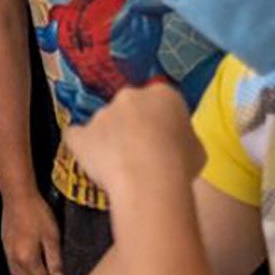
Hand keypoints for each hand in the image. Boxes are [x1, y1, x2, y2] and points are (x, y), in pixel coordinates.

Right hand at [0, 188, 64, 274]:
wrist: (18, 196)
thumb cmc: (37, 214)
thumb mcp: (52, 236)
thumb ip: (54, 259)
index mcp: (27, 258)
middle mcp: (14, 258)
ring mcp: (8, 251)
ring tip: (43, 271)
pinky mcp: (5, 244)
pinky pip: (12, 265)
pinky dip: (22, 268)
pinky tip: (31, 259)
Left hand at [64, 82, 203, 204]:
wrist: (148, 180)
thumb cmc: (180, 165)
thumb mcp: (197, 149)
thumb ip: (182, 138)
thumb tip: (176, 143)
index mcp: (163, 95)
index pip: (162, 101)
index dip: (162, 121)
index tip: (165, 138)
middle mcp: (129, 97)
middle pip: (130, 108)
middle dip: (134, 126)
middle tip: (143, 152)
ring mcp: (101, 114)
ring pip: (104, 123)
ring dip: (110, 138)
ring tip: (121, 166)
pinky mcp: (81, 133)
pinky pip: (77, 136)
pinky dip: (82, 146)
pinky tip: (90, 160)